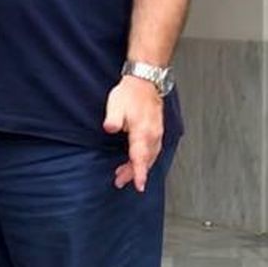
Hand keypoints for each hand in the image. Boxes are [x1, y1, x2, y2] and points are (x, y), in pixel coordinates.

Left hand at [103, 75, 163, 191]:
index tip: (138, 185)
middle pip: (145, 160)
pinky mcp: (157, 131)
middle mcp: (153, 134)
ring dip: (139, 167)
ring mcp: (157, 133)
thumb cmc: (130, 93)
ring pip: (150, 156)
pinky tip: (137, 161)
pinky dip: (145, 159)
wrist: (145, 81)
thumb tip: (110, 128)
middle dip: (134, 173)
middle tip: (119, 181)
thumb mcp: (116, 104)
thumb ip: (113, 118)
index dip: (138, 172)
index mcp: (142, 131)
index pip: (140, 156)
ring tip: (124, 174)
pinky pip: (153, 150)